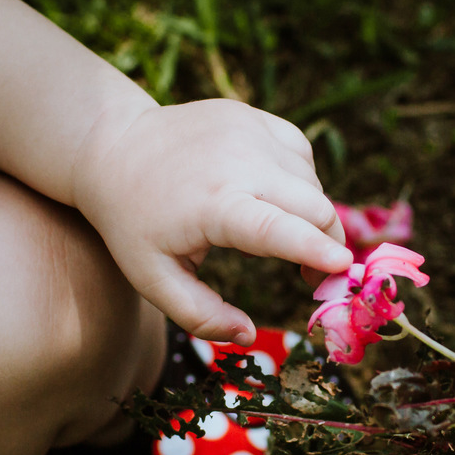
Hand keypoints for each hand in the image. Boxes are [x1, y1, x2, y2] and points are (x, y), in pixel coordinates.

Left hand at [70, 98, 351, 344]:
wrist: (112, 146)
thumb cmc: (133, 222)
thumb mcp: (151, 278)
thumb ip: (199, 316)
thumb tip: (246, 336)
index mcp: (212, 205)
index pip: (274, 228)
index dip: (313, 248)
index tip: (342, 268)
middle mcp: (237, 161)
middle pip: (314, 206)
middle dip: (329, 244)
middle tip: (315, 277)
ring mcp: (248, 132)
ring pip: (312, 183)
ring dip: (310, 216)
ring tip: (278, 234)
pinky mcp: (255, 117)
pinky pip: (300, 156)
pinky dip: (300, 182)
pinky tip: (273, 195)